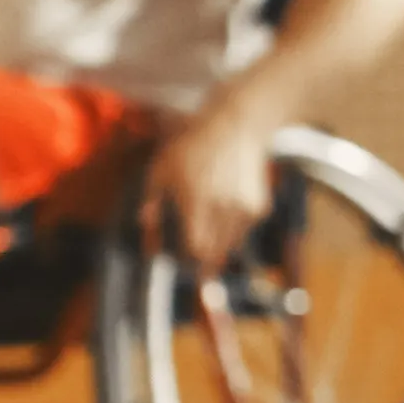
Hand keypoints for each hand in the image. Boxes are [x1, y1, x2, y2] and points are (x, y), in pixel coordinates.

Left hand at [147, 104, 282, 269]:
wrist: (236, 127)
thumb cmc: (191, 147)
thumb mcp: (160, 169)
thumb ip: (151, 203)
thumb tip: (145, 231)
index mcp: (195, 201)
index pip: (195, 248)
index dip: (188, 261)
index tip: (182, 267)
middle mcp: (222, 208)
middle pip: (214, 254)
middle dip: (204, 266)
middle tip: (200, 275)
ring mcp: (243, 209)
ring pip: (230, 246)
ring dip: (218, 251)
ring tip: (211, 251)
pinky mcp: (258, 208)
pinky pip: (242, 232)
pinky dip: (233, 232)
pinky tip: (224, 218)